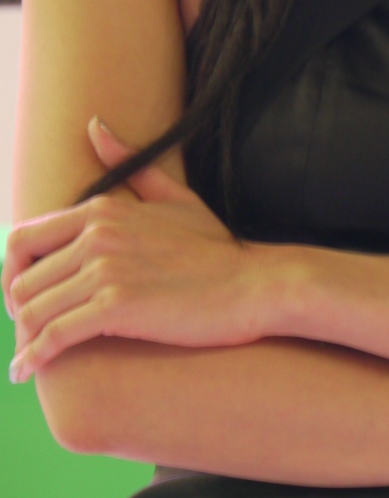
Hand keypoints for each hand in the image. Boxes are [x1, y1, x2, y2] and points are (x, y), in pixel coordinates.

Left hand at [5, 117, 261, 381]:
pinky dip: (33, 358)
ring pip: (33, 310)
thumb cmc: (218, 250)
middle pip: (23, 278)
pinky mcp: (116, 308)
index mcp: (102, 210)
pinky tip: (26, 372)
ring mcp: (106, 271)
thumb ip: (132, 163)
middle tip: (26, 334)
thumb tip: (94, 126)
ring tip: (26, 358)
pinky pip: (54, 336)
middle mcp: (97, 236)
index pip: (24, 238)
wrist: (254, 286)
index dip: (13, 271)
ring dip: (22, 339)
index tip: (22, 294)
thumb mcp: (175, 198)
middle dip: (18, 310)